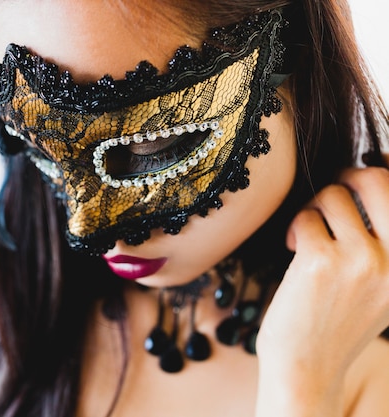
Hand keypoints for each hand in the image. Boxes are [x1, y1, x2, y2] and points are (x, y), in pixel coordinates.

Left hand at [255, 167, 388, 412]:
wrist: (308, 364)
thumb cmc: (339, 318)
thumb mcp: (382, 281)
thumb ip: (385, 237)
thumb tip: (374, 169)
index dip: (384, 168)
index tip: (365, 166)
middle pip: (376, 179)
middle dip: (348, 176)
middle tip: (333, 190)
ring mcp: (363, 259)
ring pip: (333, 196)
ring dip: (314, 209)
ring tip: (309, 236)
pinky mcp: (323, 261)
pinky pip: (306, 218)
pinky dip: (296, 228)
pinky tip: (293, 250)